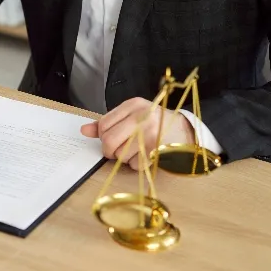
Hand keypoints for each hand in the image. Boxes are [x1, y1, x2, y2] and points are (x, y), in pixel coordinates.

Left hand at [80, 98, 194, 169]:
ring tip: (135, 151)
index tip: (111, 140)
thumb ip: (108, 123)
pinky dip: (136, 165)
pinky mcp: (157, 149)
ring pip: (120, 154)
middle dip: (110, 151)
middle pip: (109, 140)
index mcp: (133, 105)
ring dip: (124, 159)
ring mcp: (150, 132)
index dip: (103, 137)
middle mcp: (141, 116)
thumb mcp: (132, 116)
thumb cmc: (155, 124)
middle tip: (117, 152)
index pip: (103, 124)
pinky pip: (134, 164)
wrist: (186, 131)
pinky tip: (144, 157)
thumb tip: (84, 130)